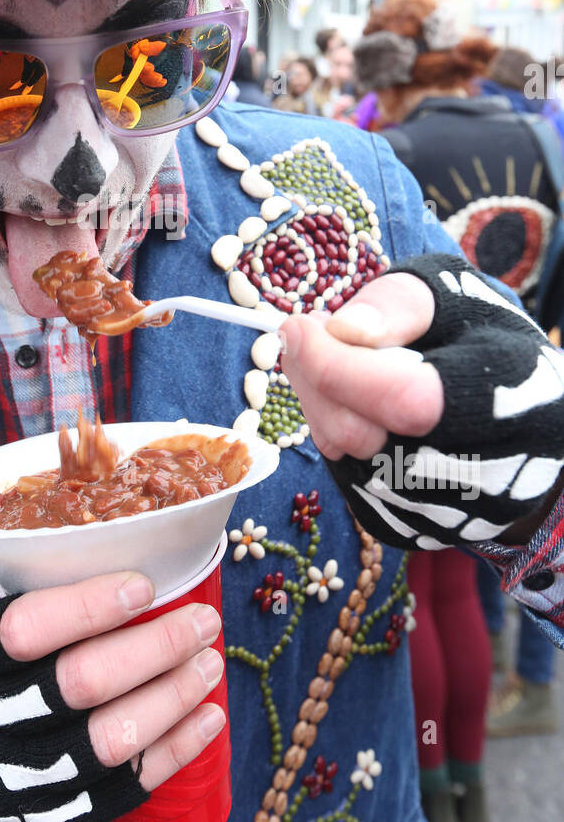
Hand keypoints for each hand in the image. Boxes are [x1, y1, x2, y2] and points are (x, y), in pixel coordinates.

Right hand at [0, 571, 224, 789]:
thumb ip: (38, 608)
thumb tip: (130, 559)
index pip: (27, 628)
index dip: (88, 606)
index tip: (144, 586)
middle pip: (84, 681)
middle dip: (156, 647)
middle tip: (203, 622)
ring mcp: (26, 776)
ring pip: (112, 736)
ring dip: (174, 695)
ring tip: (210, 664)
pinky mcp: (58, 814)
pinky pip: (128, 782)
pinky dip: (177, 748)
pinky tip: (209, 716)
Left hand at [280, 253, 563, 551]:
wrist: (522, 421)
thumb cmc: (480, 342)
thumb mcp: (454, 295)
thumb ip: (400, 305)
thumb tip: (344, 329)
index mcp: (502, 401)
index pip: (404, 399)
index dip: (338, 364)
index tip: (299, 325)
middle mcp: (474, 470)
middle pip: (358, 433)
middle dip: (315, 375)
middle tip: (308, 332)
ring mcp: (438, 508)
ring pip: (340, 455)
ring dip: (319, 400)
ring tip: (338, 358)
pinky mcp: (404, 526)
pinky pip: (342, 472)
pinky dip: (332, 429)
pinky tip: (350, 399)